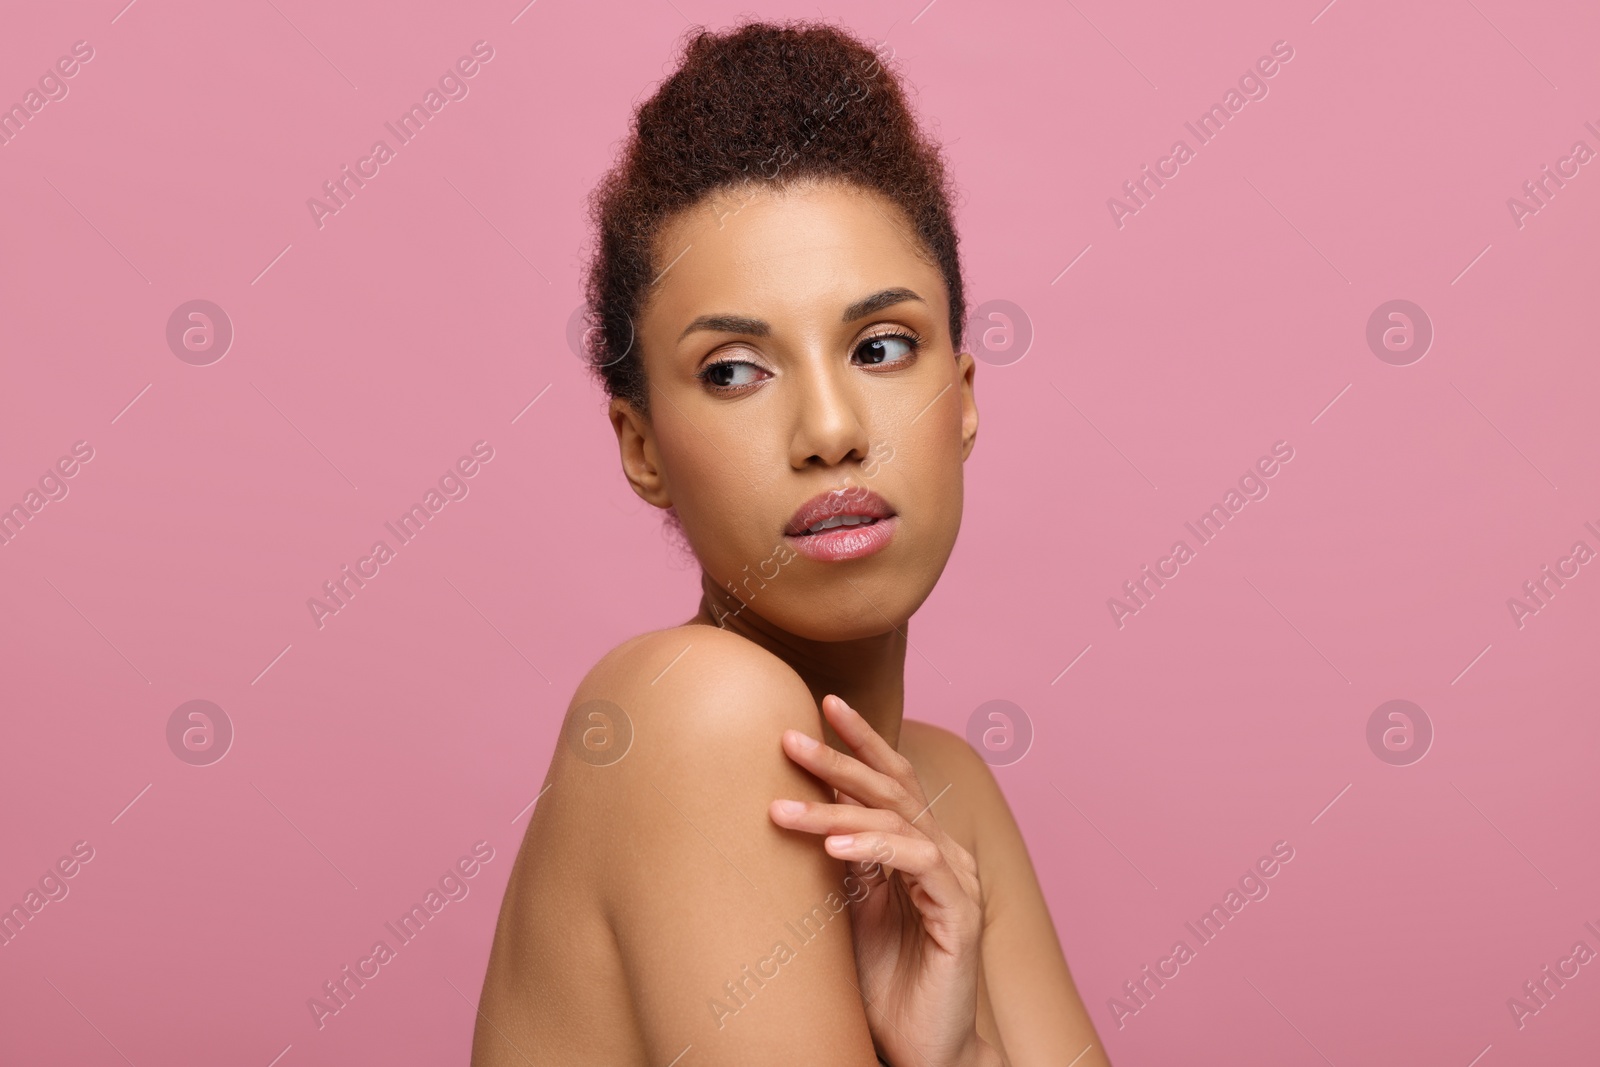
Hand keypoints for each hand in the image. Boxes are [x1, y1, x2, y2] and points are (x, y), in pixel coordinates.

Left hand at [769, 695, 998, 1066]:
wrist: (924, 1051)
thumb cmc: (885, 983)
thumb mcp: (849, 910)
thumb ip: (839, 862)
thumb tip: (794, 809)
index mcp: (920, 848)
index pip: (892, 779)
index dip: (862, 740)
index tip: (822, 705)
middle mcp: (944, 854)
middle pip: (893, 788)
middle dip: (840, 759)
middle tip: (790, 739)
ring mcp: (958, 881)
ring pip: (897, 822)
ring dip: (836, 811)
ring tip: (783, 811)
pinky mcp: (962, 914)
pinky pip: (918, 864)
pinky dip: (875, 849)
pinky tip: (835, 848)